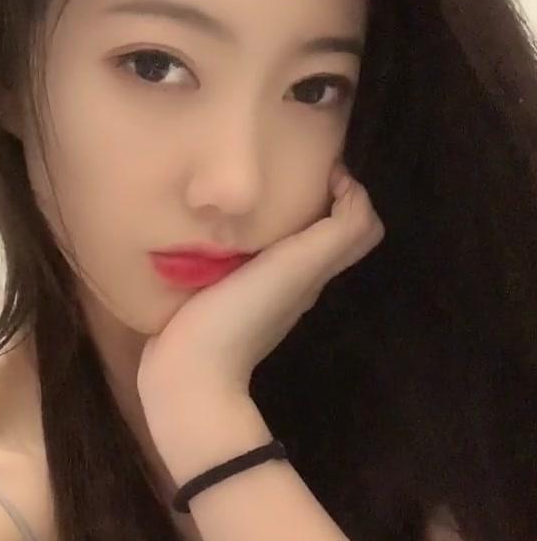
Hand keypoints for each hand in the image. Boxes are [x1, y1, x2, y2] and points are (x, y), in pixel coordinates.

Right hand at [137, 164, 384, 407]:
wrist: (186, 376)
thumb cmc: (242, 315)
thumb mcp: (301, 266)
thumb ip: (339, 232)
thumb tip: (349, 188)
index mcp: (312, 272)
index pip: (354, 226)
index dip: (347, 191)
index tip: (317, 164)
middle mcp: (290, 283)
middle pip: (317, 233)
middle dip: (308, 195)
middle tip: (280, 168)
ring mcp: (251, 295)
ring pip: (277, 244)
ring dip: (268, 214)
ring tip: (244, 188)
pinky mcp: (214, 301)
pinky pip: (236, 258)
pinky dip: (233, 235)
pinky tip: (210, 222)